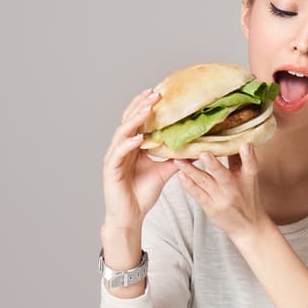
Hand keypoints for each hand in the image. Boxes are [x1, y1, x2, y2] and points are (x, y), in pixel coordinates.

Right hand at [102, 89, 180, 228]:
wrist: (130, 215)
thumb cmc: (143, 193)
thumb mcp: (165, 171)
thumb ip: (177, 158)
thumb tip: (196, 147)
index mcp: (132, 145)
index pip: (137, 120)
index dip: (145, 106)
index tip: (159, 93)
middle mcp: (121, 148)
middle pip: (128, 120)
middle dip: (141, 106)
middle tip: (155, 94)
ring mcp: (114, 157)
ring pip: (122, 133)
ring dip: (134, 120)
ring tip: (147, 110)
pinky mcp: (110, 170)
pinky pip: (119, 153)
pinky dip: (128, 144)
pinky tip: (139, 137)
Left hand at [173, 144, 270, 241]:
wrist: (247, 226)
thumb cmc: (248, 198)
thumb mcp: (248, 178)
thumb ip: (239, 159)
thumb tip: (231, 138)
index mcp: (248, 178)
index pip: (251, 166)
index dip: (248, 156)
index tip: (245, 145)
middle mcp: (235, 189)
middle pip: (224, 176)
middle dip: (214, 165)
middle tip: (204, 155)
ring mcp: (222, 199)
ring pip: (205, 183)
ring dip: (191, 171)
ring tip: (179, 160)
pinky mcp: (211, 208)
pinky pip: (197, 194)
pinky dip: (188, 185)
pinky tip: (180, 175)